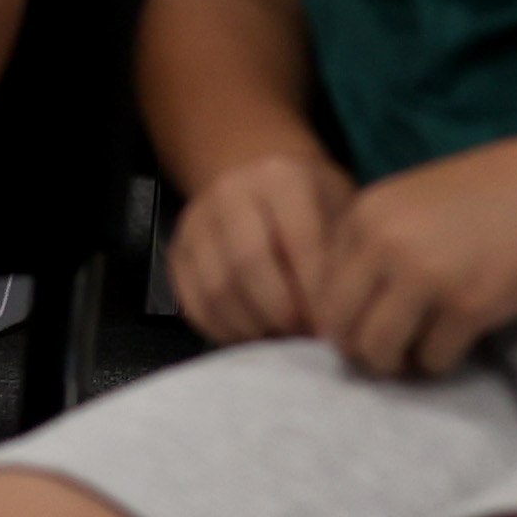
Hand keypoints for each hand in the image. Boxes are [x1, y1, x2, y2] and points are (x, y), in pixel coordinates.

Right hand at [166, 149, 353, 344]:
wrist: (258, 184)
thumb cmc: (311, 205)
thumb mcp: (340, 211)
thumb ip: (338, 256)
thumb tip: (333, 318)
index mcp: (279, 178)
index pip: (299, 240)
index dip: (317, 292)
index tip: (334, 324)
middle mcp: (229, 192)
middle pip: (248, 264)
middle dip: (282, 313)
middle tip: (306, 336)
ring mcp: (195, 222)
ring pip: (217, 289)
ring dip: (253, 327)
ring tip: (283, 338)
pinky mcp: (176, 252)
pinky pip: (194, 304)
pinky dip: (226, 331)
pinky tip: (254, 335)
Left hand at [310, 136, 516, 375]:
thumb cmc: (487, 193)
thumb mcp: (410, 201)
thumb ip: (374, 242)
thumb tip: (344, 312)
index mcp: (365, 213)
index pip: (323, 289)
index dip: (343, 318)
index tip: (365, 327)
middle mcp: (384, 244)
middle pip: (342, 327)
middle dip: (361, 349)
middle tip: (386, 354)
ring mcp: (425, 276)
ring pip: (380, 350)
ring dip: (398, 362)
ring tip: (417, 353)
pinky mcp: (467, 306)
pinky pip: (433, 358)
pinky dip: (441, 360)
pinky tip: (456, 343)